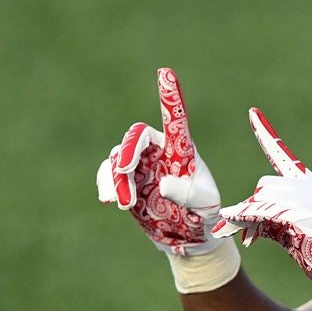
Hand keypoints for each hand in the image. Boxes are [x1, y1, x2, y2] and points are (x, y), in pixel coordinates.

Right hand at [96, 67, 222, 255]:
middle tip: (125, 171)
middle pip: (135, 137)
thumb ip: (188, 193)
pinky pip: (108, 174)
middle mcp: (159, 151)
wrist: (189, 237)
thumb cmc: (205, 215)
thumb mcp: (206, 205)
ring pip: (118, 157)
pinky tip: (109, 200)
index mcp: (182, 148)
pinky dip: (105, 184)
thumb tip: (162, 184)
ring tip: (126, 205)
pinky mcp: (126, 182)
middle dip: (128, 153)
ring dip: (117, 179)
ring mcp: (140, 165)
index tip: (166, 73)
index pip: (174, 117)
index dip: (169, 96)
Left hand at [213, 108, 311, 308]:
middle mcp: (310, 185)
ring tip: (249, 239)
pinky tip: (238, 233)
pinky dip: (246, 221)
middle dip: (254, 209)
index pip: (284, 155)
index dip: (266, 134)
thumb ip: (274, 220)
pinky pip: (262, 212)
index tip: (253, 113)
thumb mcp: (298, 231)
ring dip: (249, 220)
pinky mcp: (301, 212)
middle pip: (265, 186)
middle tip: (249, 235)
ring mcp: (307, 197)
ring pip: (262, 199)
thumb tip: (240, 222)